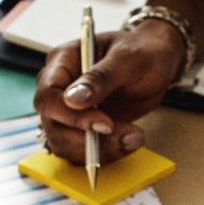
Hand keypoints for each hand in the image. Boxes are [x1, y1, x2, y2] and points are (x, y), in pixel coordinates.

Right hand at [34, 22, 185, 163]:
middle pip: (53, 127)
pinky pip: (81, 152)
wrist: (156, 63)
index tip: (105, 124)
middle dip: (88, 140)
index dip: (70, 117)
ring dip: (98, 151)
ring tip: (133, 138)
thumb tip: (73, 100)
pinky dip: (106, 153)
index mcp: (61, 63)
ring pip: (65, 145)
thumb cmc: (141, 51)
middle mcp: (58, 89)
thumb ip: (100, 78)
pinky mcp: (81, 128)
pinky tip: (129, 141)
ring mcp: (67, 111)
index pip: (47, 97)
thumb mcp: (128, 59)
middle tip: (127, 136)